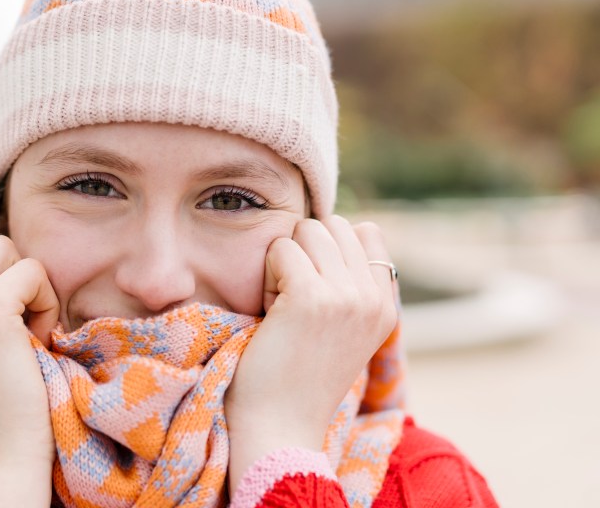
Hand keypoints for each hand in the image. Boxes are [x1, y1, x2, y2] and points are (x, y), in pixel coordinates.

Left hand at [225, 215, 397, 493]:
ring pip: (306, 230)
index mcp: (385, 305)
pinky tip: (271, 315)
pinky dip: (267, 277)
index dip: (326, 249)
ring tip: (282, 308)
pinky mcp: (312, 297)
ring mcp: (347, 296)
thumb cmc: (295, 377)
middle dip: (303, 252)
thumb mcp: (341, 328)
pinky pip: (280, 249)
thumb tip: (333, 227)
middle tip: (292, 302)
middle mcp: (373, 298)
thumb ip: (348, 284)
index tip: (312, 292)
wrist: (279, 427)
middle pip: (331, 225)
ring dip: (283, 262)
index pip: (365, 231)